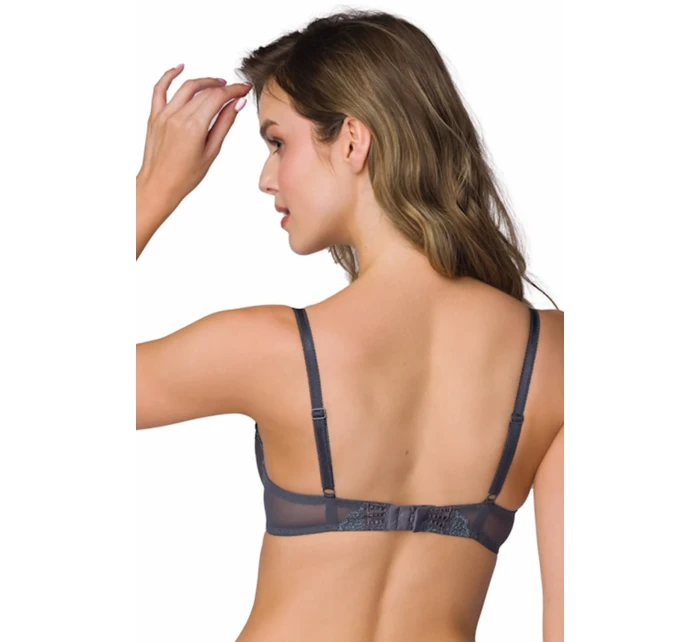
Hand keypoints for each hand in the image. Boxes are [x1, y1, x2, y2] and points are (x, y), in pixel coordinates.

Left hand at [137, 64, 251, 215]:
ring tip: (217, 83)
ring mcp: (164, 114)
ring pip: (187, 87)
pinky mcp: (154, 116)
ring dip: (204, 81)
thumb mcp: (211, 151)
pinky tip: (180, 68)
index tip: (245, 88)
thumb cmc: (185, 176)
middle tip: (236, 89)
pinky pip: (160, 89)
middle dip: (224, 87)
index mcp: (194, 126)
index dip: (235, 90)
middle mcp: (178, 116)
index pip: (218, 98)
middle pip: (205, 92)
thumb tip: (237, 104)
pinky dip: (169, 75)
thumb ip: (224, 124)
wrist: (158, 185)